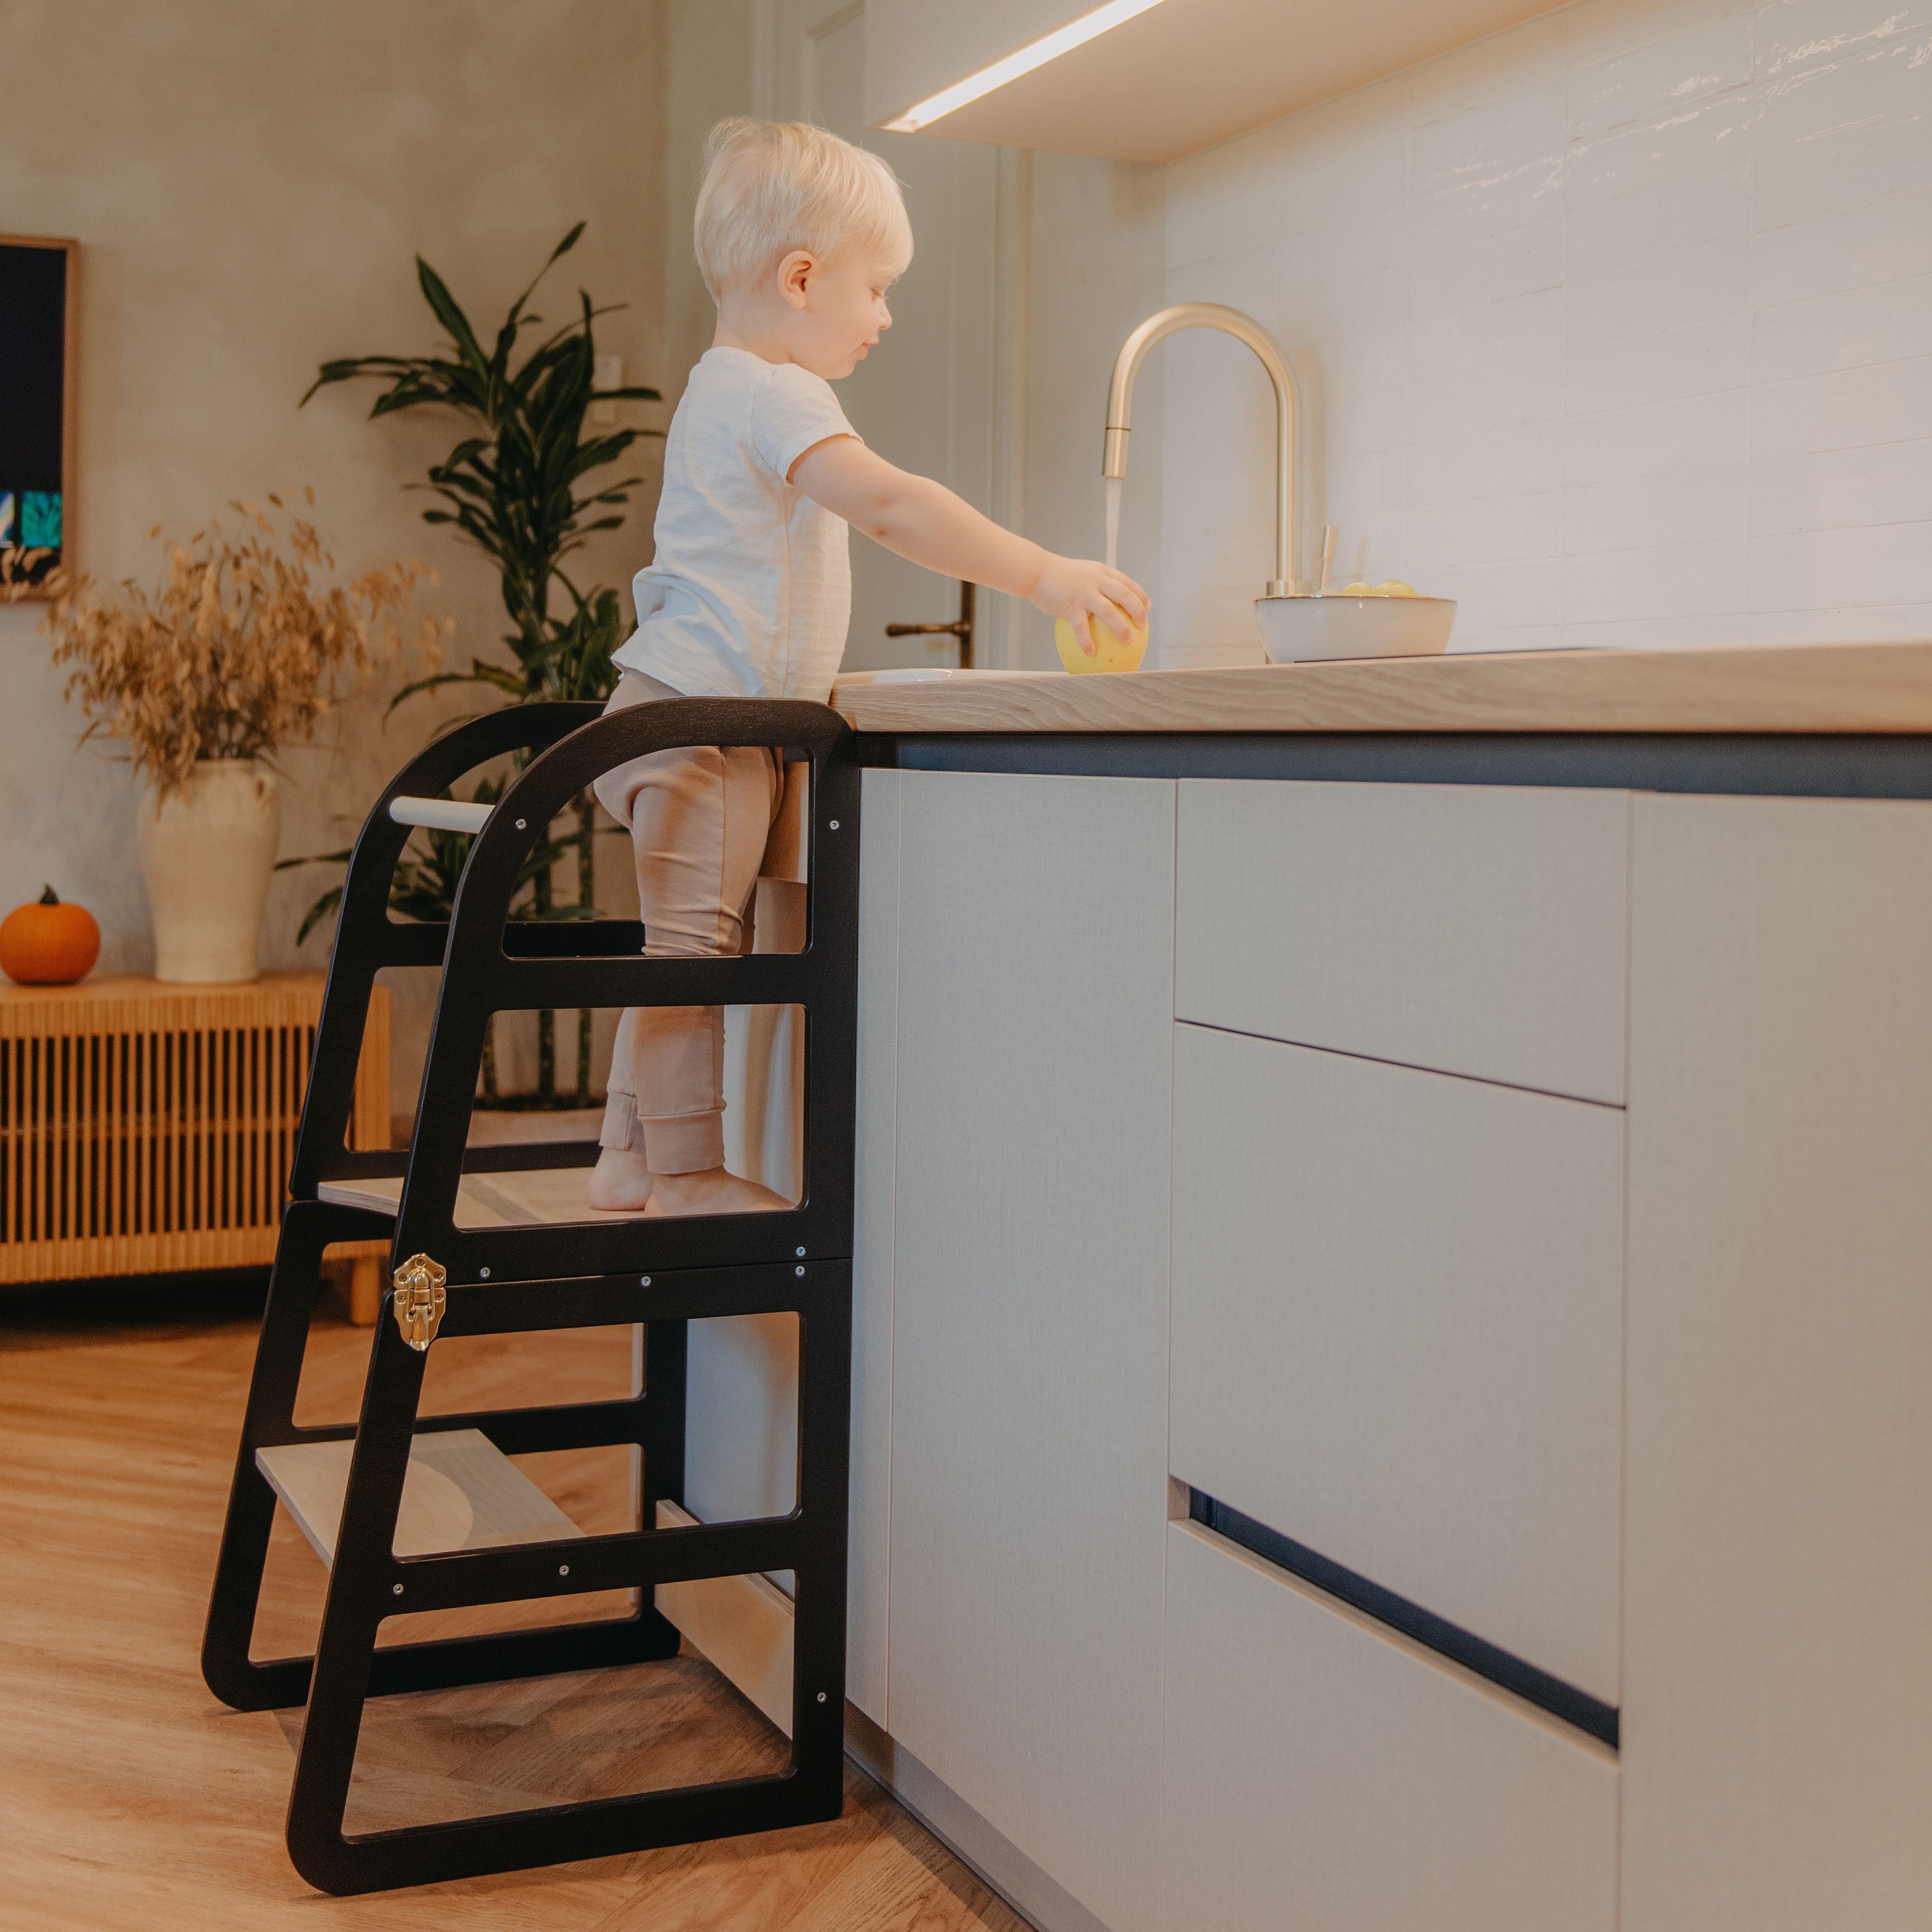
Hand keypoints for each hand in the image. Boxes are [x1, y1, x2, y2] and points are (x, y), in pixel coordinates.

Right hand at [1030, 554, 1149, 654]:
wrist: (1036, 572)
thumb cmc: (1057, 576)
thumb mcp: (1081, 573)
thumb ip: (1095, 583)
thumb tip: (1106, 602)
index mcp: (1101, 572)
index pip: (1126, 582)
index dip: (1140, 594)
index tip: (1148, 607)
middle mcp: (1096, 580)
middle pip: (1124, 595)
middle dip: (1137, 610)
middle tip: (1142, 625)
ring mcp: (1084, 593)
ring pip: (1109, 611)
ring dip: (1120, 627)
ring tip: (1127, 641)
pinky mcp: (1071, 606)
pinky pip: (1082, 627)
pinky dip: (1087, 641)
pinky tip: (1091, 653)